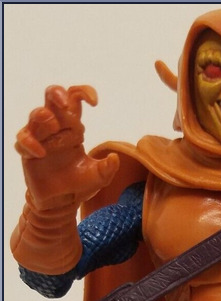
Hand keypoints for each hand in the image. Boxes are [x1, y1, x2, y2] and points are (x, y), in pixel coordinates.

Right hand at [15, 85, 118, 209]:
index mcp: (73, 127)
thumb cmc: (79, 184)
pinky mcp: (27, 152)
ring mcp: (40, 137)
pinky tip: (41, 153)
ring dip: (43, 117)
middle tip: (65, 103)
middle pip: (51, 96)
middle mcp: (55, 127)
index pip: (75, 99)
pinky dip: (30, 143)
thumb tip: (114, 158)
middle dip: (57, 94)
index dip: (83, 92)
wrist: (61, 204)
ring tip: (53, 126)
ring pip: (36, 115)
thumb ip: (107, 169)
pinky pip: (23, 139)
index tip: (95, 102)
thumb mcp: (99, 177)